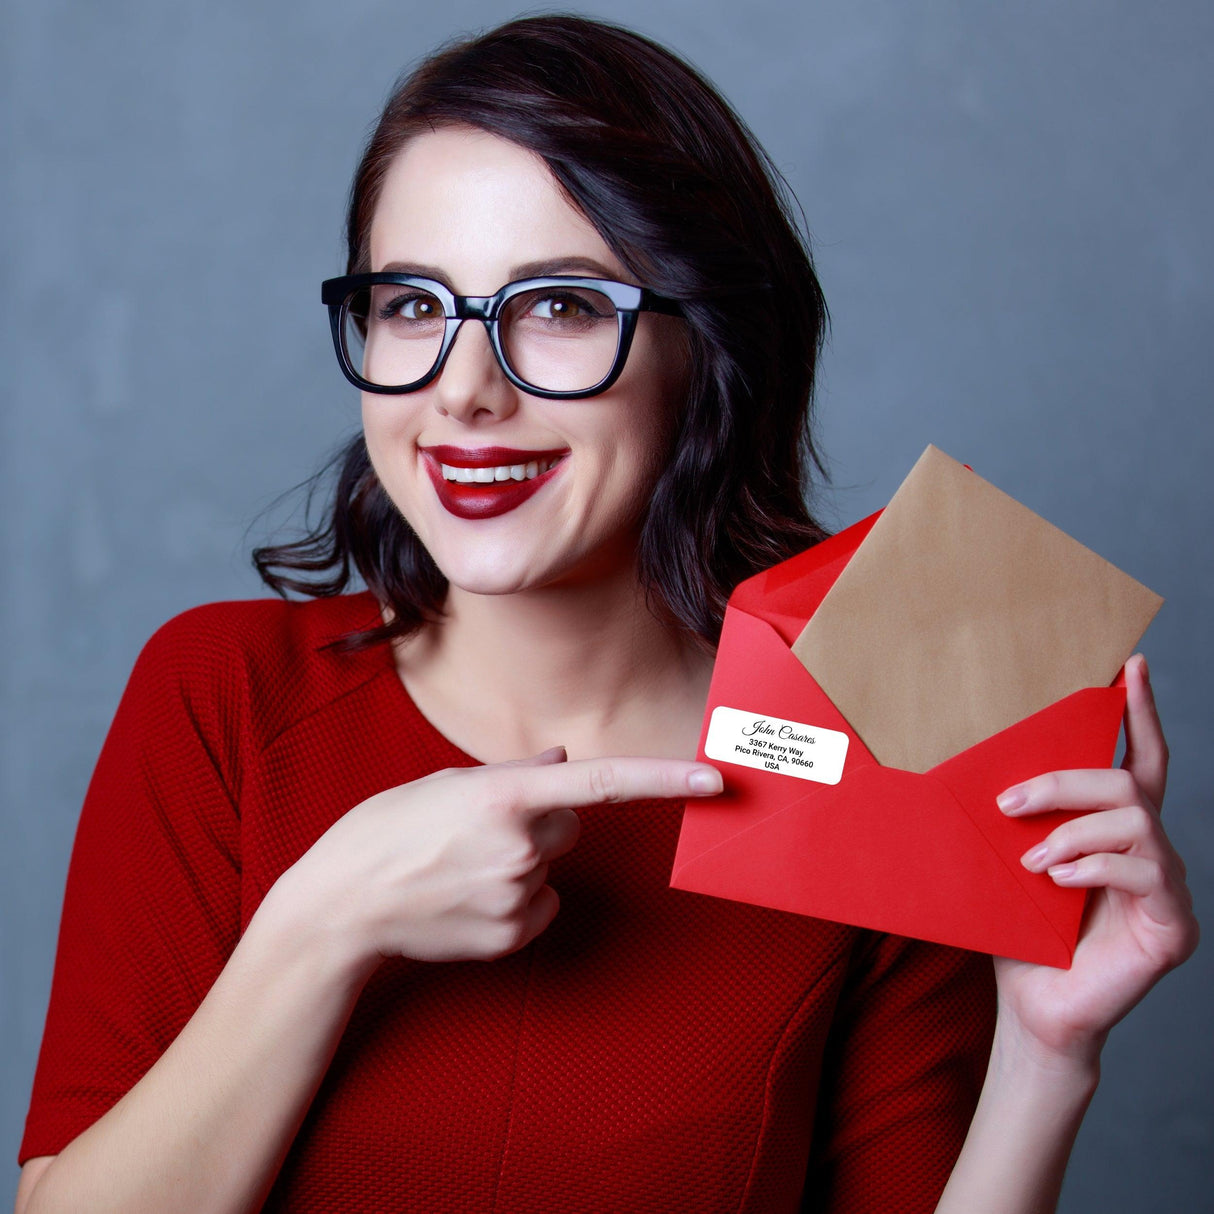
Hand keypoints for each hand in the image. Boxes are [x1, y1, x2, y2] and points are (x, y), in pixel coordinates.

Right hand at [272, 745, 723, 970]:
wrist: (341, 908)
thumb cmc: (385, 832)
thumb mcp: (444, 783)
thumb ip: (515, 772)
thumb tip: (562, 761)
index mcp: (504, 795)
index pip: (603, 782)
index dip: (665, 779)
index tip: (716, 778)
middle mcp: (521, 846)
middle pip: (570, 823)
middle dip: (541, 820)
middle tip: (478, 830)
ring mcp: (518, 896)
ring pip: (552, 866)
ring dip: (523, 860)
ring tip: (460, 865)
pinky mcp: (514, 936)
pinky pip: (541, 905)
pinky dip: (516, 899)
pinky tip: (467, 897)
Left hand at [991, 654, 1198, 1068]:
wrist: (1034, 1008)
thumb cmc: (1022, 934)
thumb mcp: (1012, 861)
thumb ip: (1018, 820)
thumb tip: (975, 768)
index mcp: (1116, 831)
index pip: (1141, 759)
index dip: (1140, 711)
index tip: (1132, 664)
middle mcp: (1152, 852)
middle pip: (1129, 782)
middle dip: (1064, 782)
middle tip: (1009, 803)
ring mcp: (1169, 889)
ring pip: (1135, 820)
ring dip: (1072, 832)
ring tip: (1032, 863)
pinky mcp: (1173, 927)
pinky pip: (1142, 872)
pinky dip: (1093, 869)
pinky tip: (1058, 883)